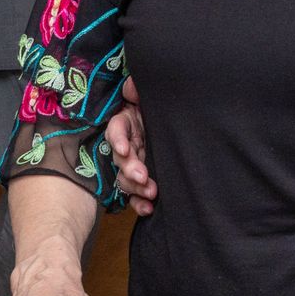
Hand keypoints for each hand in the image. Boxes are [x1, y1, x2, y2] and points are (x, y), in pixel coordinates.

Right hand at [104, 77, 156, 216]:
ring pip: (126, 178)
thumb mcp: (151, 98)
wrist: (178, 124)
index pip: (117, 130)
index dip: (118, 139)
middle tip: (142, 176)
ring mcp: (133, 163)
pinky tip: (147, 209)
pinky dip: (140, 203)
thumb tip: (130, 86)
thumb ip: (139, 92)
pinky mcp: (141, 179)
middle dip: (129, 168)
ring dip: (136, 187)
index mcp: (127, 124)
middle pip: (121, 159)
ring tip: (151, 192)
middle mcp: (127, 145)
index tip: (124, 149)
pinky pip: (136, 194)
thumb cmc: (161, 110)